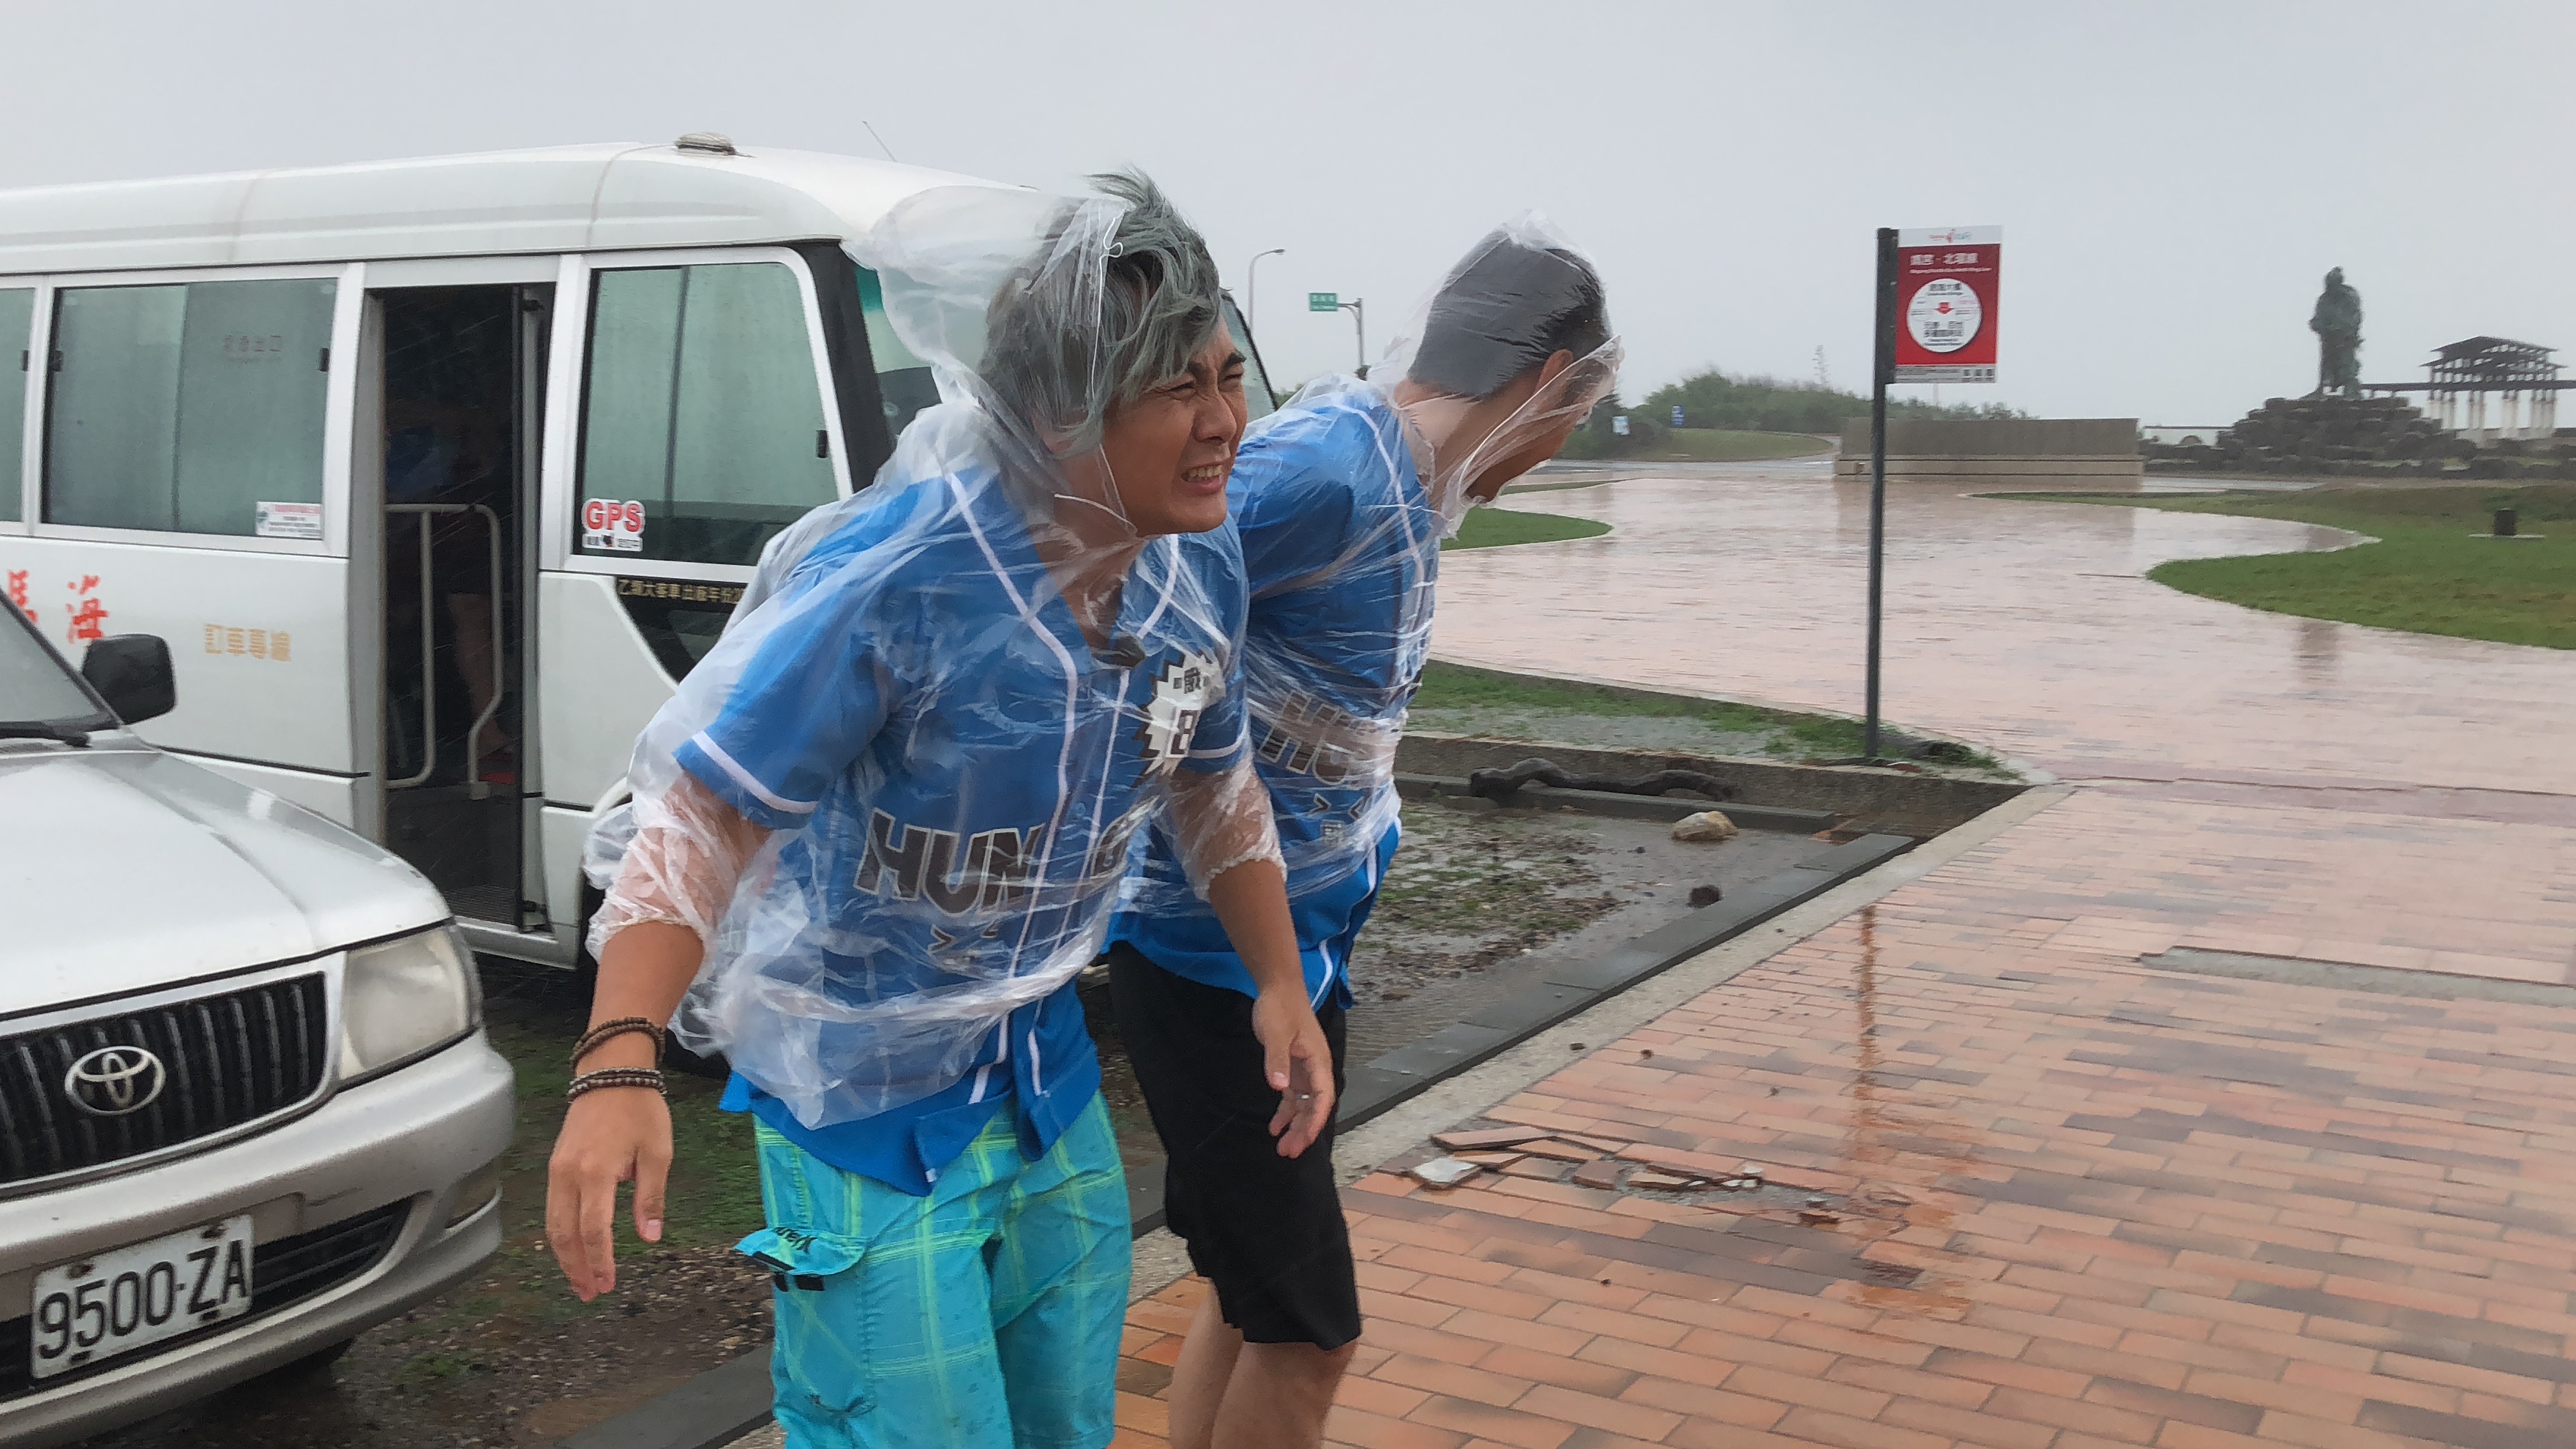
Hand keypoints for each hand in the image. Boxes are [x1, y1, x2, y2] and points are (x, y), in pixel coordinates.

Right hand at [546, 1086, 672, 1300]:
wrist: (611, 1073)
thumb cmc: (640, 1110)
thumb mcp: (658, 1152)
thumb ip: (651, 1197)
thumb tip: (648, 1238)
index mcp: (596, 1173)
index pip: (594, 1230)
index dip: (600, 1261)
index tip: (608, 1284)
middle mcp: (568, 1176)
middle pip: (565, 1234)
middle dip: (577, 1268)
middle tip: (591, 1293)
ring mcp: (556, 1171)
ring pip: (553, 1225)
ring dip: (565, 1256)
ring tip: (579, 1280)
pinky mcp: (554, 1166)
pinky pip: (552, 1209)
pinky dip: (559, 1234)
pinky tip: (571, 1248)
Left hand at [1251, 988, 1334, 1157]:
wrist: (1278, 987)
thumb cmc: (1280, 1007)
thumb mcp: (1276, 1034)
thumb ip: (1277, 1061)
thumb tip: (1280, 1089)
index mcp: (1318, 1060)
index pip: (1322, 1097)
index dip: (1315, 1120)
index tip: (1304, 1139)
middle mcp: (1315, 1068)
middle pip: (1315, 1106)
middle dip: (1304, 1130)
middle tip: (1289, 1152)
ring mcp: (1305, 1069)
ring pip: (1304, 1104)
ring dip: (1295, 1125)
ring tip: (1282, 1147)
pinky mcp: (1293, 1067)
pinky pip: (1293, 1095)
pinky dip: (1285, 1112)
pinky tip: (1275, 1126)